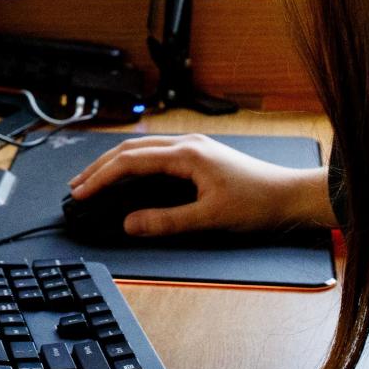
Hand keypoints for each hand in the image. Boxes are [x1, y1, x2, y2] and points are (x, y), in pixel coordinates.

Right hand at [66, 132, 336, 236]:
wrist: (292, 195)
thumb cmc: (258, 204)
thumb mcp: (210, 218)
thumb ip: (167, 221)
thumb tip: (130, 224)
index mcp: (186, 154)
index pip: (130, 162)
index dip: (102, 178)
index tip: (81, 193)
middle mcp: (187, 144)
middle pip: (130, 149)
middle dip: (100, 167)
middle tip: (76, 186)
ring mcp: (194, 146)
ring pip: (142, 148)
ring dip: (115, 162)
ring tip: (94, 179)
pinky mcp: (200, 154)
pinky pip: (156, 152)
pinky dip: (133, 162)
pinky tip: (128, 172)